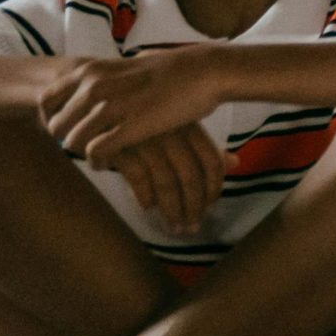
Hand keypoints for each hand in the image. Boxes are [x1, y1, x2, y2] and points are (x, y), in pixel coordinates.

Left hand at [38, 47, 217, 163]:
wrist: (203, 72)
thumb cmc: (172, 68)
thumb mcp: (126, 64)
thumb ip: (105, 74)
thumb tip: (97, 78)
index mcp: (90, 71)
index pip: (46, 100)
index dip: (52, 118)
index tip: (69, 128)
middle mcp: (93, 87)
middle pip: (57, 125)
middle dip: (68, 138)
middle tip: (86, 144)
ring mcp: (110, 108)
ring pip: (73, 141)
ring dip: (83, 153)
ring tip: (100, 155)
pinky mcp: (128, 128)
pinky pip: (96, 152)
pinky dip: (99, 161)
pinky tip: (110, 162)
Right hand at [101, 122, 224, 237]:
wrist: (99, 106)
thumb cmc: (145, 120)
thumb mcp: (177, 126)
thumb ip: (204, 146)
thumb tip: (236, 163)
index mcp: (189, 124)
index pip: (211, 160)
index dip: (213, 187)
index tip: (210, 206)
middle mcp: (170, 131)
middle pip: (191, 177)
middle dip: (193, 207)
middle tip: (192, 228)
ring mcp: (144, 138)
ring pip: (166, 182)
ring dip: (172, 210)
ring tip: (174, 227)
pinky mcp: (118, 145)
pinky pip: (138, 177)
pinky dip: (144, 196)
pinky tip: (147, 207)